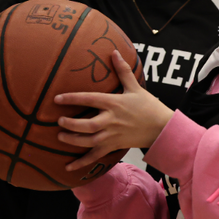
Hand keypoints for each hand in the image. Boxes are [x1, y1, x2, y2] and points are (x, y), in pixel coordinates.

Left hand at [54, 51, 172, 173]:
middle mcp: (110, 120)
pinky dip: (81, 163)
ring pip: (88, 141)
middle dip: (70, 124)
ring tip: (60, 137)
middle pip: (86, 124)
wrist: (160, 127)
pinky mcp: (113, 146)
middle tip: (59, 121)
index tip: (57, 98)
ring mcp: (111, 135)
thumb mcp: (134, 86)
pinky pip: (95, 157)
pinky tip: (68, 167)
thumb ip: (123, 70)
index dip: (72, 99)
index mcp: (113, 103)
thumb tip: (114, 52)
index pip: (89, 99)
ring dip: (72, 140)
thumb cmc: (147, 105)